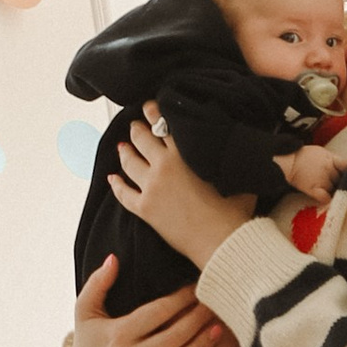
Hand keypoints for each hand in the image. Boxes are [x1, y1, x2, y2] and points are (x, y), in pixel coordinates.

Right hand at [67, 261, 234, 346]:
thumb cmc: (89, 340)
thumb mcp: (85, 311)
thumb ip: (98, 283)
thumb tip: (113, 258)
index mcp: (118, 334)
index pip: (157, 313)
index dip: (180, 299)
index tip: (196, 286)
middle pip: (172, 337)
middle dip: (197, 319)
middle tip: (217, 304)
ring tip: (219, 330)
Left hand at [106, 106, 254, 272]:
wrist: (222, 240)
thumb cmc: (233, 209)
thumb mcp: (235, 173)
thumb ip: (228, 154)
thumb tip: (234, 140)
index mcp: (183, 153)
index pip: (164, 125)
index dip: (154, 112)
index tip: (150, 106)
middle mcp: (163, 166)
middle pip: (142, 139)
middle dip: (137, 128)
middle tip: (136, 124)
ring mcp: (151, 187)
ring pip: (129, 162)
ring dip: (125, 151)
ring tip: (122, 146)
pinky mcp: (145, 209)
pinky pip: (123, 194)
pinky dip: (116, 185)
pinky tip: (111, 179)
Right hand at [278, 144, 341, 201]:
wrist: (287, 162)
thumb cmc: (304, 156)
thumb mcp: (321, 152)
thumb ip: (334, 160)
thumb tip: (346, 166)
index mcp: (331, 158)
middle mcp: (328, 169)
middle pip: (343, 180)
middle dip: (343, 184)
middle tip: (342, 187)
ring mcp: (321, 180)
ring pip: (336, 190)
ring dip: (336, 192)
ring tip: (334, 194)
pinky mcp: (313, 189)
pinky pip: (326, 198)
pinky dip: (327, 200)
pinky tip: (327, 200)